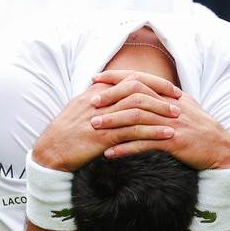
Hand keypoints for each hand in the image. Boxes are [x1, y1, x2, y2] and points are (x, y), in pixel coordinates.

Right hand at [33, 76, 179, 171]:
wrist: (50, 151)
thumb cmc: (66, 133)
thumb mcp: (81, 109)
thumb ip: (99, 100)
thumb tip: (115, 94)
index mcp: (96, 92)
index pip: (129, 79)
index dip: (152, 82)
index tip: (168, 88)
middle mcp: (100, 101)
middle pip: (136, 89)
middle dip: (160, 93)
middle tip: (178, 100)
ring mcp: (102, 118)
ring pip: (137, 108)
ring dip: (160, 111)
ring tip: (177, 117)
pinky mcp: (104, 137)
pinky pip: (134, 132)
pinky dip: (153, 132)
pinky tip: (167, 136)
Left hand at [90, 71, 229, 170]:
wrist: (221, 148)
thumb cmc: (198, 128)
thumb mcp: (182, 106)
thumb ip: (162, 98)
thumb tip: (141, 91)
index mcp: (170, 94)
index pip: (140, 78)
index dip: (116, 77)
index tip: (96, 79)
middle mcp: (170, 105)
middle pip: (135, 94)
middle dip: (110, 98)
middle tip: (91, 104)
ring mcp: (172, 123)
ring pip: (137, 118)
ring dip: (113, 122)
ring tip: (95, 127)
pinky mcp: (174, 143)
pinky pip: (145, 144)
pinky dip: (125, 148)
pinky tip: (109, 152)